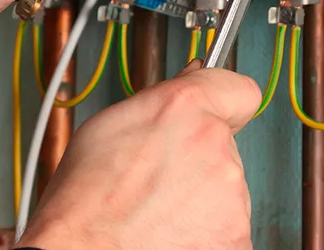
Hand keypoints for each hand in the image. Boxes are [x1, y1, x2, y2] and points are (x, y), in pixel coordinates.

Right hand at [17, 63, 260, 249]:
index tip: (215, 110)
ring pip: (224, 186)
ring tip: (155, 207)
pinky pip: (226, 223)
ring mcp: (231, 194)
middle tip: (156, 174)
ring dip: (198, 194)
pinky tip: (168, 230)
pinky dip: (203, 228)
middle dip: (196, 155)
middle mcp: (215, 145)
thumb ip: (161, 102)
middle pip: (223, 144)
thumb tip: (185, 88)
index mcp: (184, 107)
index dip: (223, 101)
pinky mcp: (236, 235)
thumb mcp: (108, 125)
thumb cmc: (84, 199)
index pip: (239, 89)